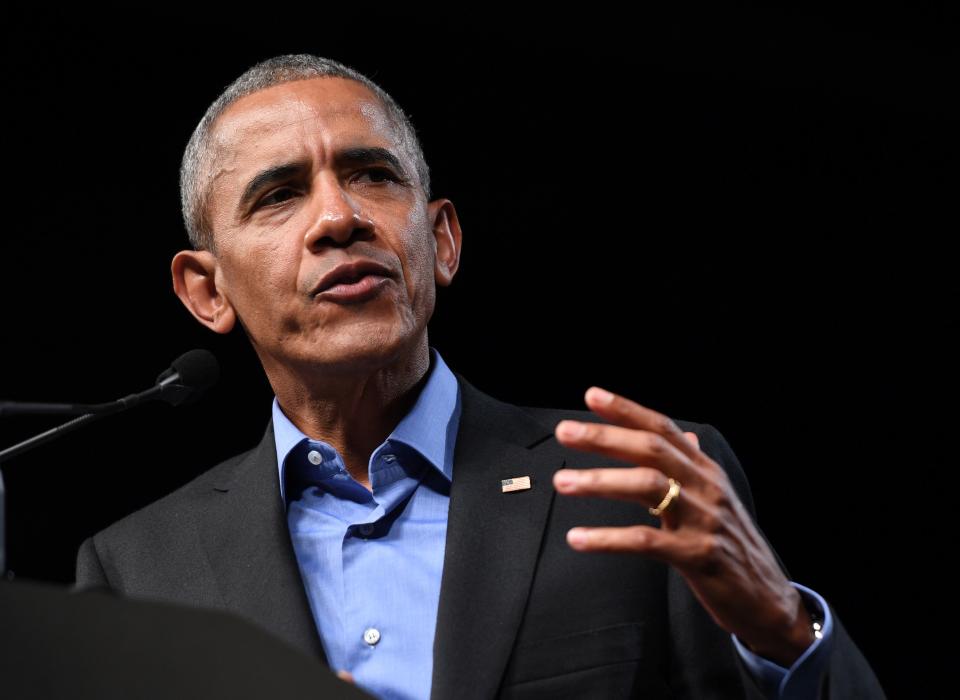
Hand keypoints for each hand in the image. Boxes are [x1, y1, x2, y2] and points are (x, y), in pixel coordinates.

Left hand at [552, 386, 814, 666]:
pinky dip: (608, 538)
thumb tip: (686, 435)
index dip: (627, 410)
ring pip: (647, 486)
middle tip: (565, 432)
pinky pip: (646, 540)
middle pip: (651, 449)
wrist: (769, 600)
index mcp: (705, 471)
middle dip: (605, 437)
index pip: (663, 428)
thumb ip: (694, 467)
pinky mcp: (697, 556)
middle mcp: (705, 487)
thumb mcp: (716, 500)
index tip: (592, 395)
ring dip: (600, 481)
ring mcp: (703, 520)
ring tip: (563, 482)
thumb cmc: (734, 547)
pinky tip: (578, 539)